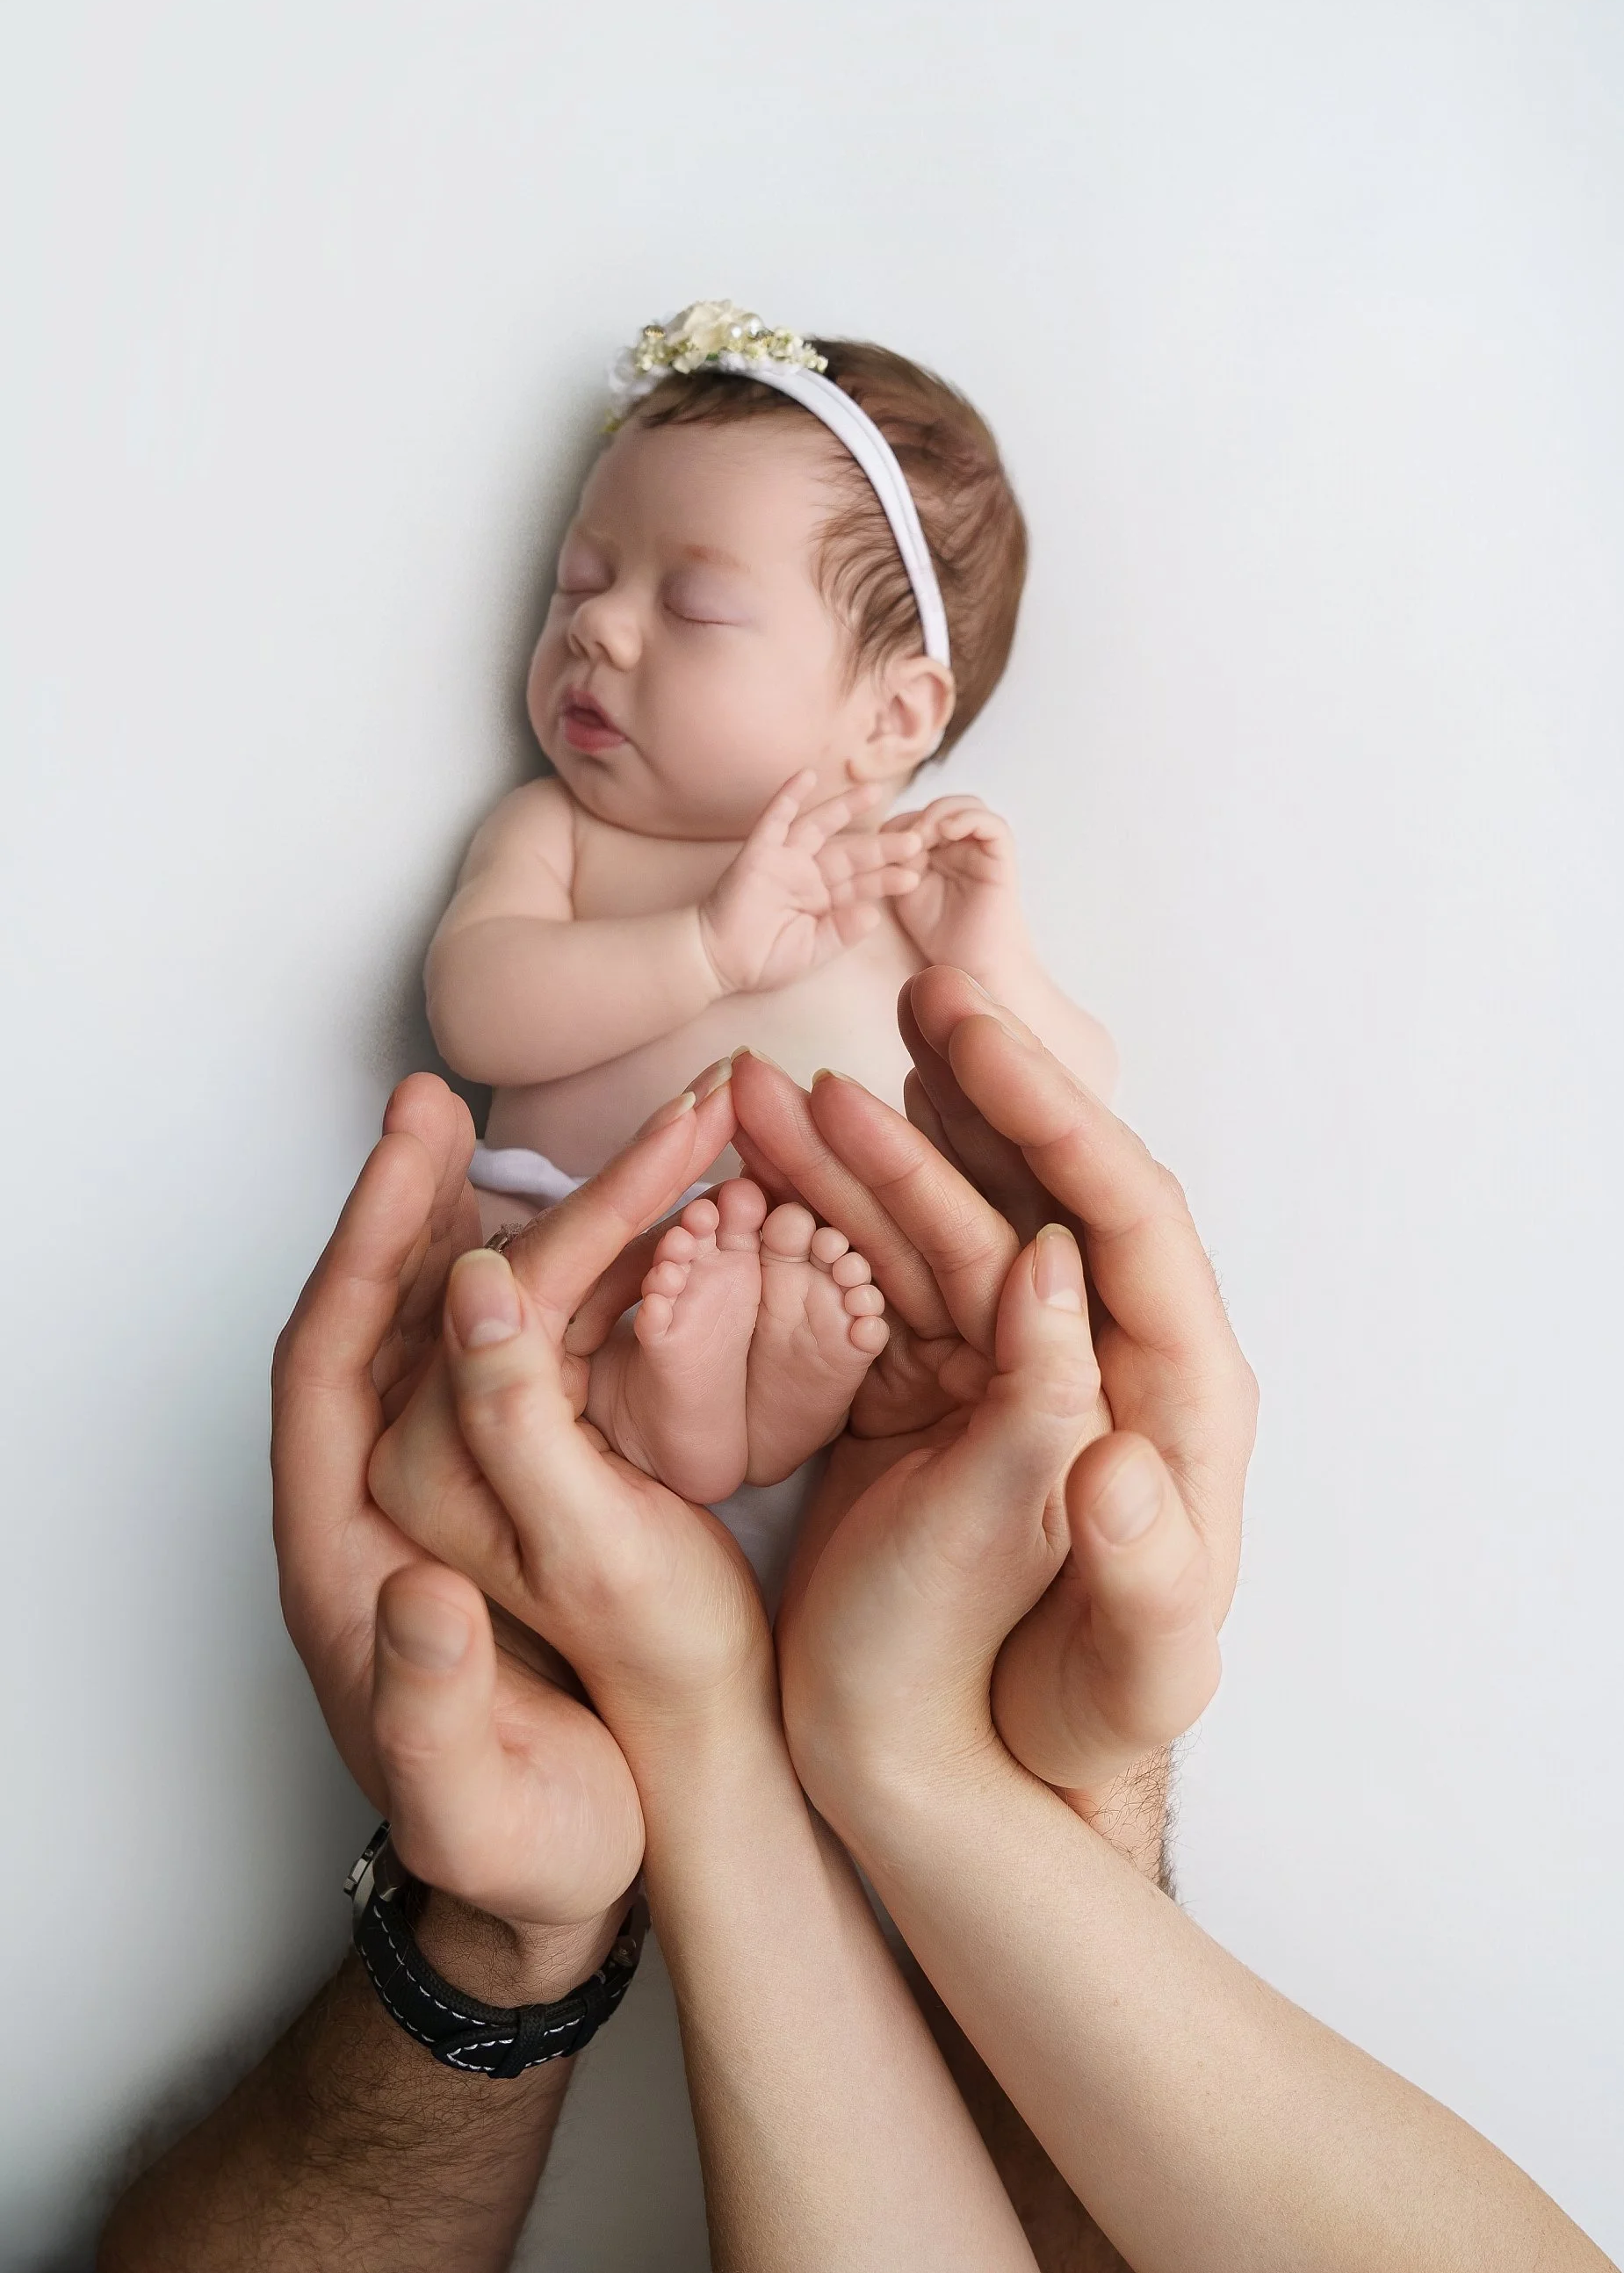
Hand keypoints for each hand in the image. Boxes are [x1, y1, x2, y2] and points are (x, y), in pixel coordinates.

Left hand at [271, 1073, 641, 1954]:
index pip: (327, 1371)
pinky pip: (535, 1365)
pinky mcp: (529, 1492)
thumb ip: (431, 1709)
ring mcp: (461, 1489)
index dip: (362, 1255)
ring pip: (469, 1331)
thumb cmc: (518, 1849)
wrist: (566, 1885)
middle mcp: (389, 1501)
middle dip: (418, 1206)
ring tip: (549, 1134)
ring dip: (509, 1229)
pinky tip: (616, 1230)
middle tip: (445, 1103)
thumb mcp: (476, 1805)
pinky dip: (569, 1287)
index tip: (408, 1156)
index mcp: (344, 1557)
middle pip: (388, 1325)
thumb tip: (420, 1594)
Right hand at [697, 771, 922, 995]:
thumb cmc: (762, 959)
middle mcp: (808, 874)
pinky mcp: (759, 853)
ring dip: (845, 808)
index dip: (887, 877)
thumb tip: (874, 914)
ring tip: (874, 791)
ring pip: (820, 827)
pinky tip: (806, 775)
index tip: (916, 873)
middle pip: (851, 852)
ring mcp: (784, 860)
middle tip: (915, 837)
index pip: (862, 883)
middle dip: (882, 846)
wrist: (718, 962)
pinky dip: (788, 796)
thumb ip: (842, 933)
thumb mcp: (812, 950)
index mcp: (824, 899)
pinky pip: (775, 819)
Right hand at [730, 968, 1256, 1805]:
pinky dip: (832, 1212)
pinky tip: (775, 1157)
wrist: (987, 1775)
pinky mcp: (936, 1383)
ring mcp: (1011, 1360)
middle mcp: (1099, 1353)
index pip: (1131, 1219)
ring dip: (876, 1142)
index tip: (976, 1044)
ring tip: (787, 1080)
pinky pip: (883, 1273)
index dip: (1055, 1120)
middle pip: (1039, 1188)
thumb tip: (1118, 1437)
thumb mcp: (1122, 1671)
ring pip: (946, 1216)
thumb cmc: (1073, 1724)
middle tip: (916, 996)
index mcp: (1177, 1396)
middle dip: (975, 1091)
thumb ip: (1138, 1559)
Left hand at [887, 796, 1031, 981]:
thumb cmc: (941, 934)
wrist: (974, 963)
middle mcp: (964, 845)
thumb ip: (900, 859)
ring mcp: (984, 849)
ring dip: (942, 812)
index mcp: (939, 851)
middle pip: (943, 805)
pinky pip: (992, 824)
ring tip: (925, 833)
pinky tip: (947, 832)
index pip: (920, 816)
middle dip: (920, 814)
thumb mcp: (906, 891)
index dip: (902, 822)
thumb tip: (895, 829)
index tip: (887, 844)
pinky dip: (968, 818)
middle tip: (907, 837)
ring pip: (968, 805)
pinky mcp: (1002, 857)